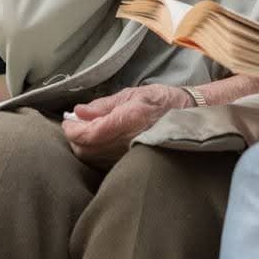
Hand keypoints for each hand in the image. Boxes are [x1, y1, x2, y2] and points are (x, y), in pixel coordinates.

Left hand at [61, 83, 192, 167]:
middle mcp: (127, 141)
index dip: (72, 129)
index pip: (88, 134)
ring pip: (93, 159)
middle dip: (75, 138)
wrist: (189, 117)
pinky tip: (100, 142)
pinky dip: (96, 154)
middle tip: (75, 123)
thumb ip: (103, 105)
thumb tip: (79, 111)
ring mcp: (130, 155)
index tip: (68, 120)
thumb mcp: (132, 94)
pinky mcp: (132, 162)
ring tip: (87, 131)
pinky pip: (105, 164)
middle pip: (86, 150)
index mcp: (127, 120)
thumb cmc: (161, 102)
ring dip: (84, 146)